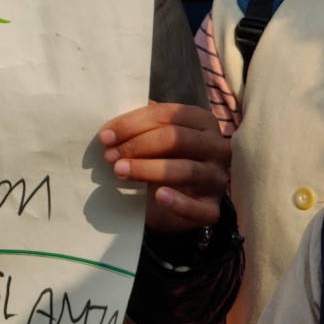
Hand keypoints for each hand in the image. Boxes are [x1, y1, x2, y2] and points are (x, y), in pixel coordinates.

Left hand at [99, 101, 229, 233]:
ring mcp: (217, 178)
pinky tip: (159, 195)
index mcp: (201, 120)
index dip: (132, 124)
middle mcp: (216, 147)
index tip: (105, 136)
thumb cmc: (161, 157)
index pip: (167, 115)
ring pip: (186, 170)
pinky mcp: (213, 208)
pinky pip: (200, 208)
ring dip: (148, 169)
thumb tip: (113, 125)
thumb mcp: (151, 136)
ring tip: (120, 171)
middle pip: (177, 139)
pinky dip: (179, 202)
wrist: (171, 197)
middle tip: (110, 155)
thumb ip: (139, 125)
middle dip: (138, 145)